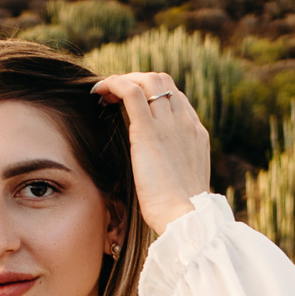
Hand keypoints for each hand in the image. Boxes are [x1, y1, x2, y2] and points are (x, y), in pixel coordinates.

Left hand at [93, 71, 210, 232]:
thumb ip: (173, 166)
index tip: (130, 104)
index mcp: (195, 132)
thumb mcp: (182, 180)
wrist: (184, 216)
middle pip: (162, 81)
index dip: (150, 93)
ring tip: (104, 93)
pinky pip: (131, 91)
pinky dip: (113, 84)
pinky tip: (99, 91)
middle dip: (136, 80)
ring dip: (123, 79)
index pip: (174, 96)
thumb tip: (157, 169)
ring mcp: (168, 123)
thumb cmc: (179, 209)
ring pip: (148, 80)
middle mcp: (184, 121)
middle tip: (114, 95)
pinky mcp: (148, 131)